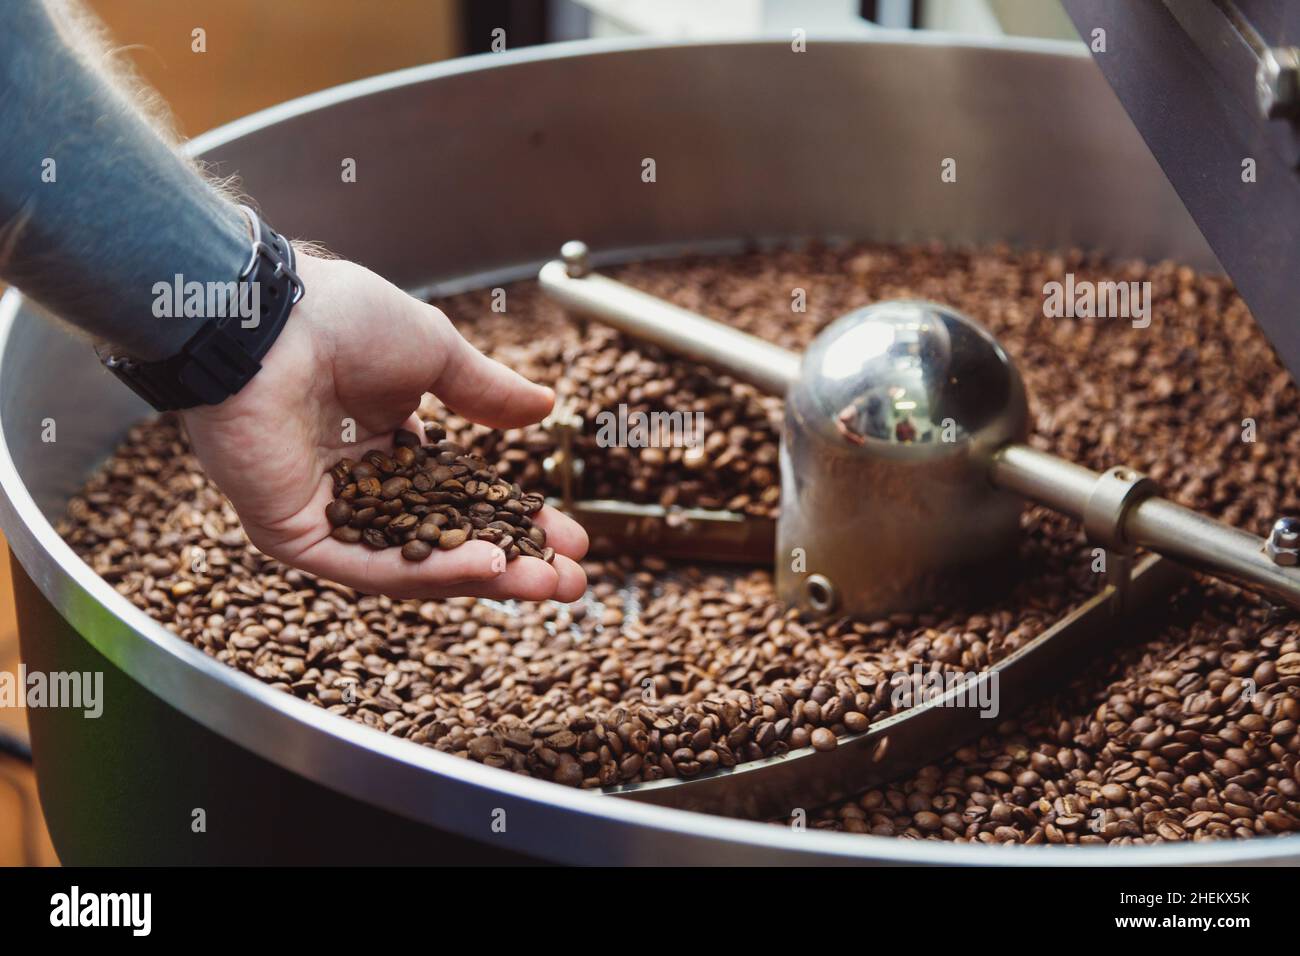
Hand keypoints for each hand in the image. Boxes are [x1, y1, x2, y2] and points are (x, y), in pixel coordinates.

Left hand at [182, 254, 587, 600]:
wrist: (267, 319)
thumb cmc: (339, 319)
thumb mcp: (436, 353)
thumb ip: (486, 393)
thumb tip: (546, 410)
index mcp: (388, 444)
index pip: (463, 499)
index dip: (518, 520)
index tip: (570, 536)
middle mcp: (360, 486)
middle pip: (447, 542)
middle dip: (513, 562)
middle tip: (570, 582)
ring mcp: (327, 515)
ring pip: (415, 564)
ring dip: (484, 575)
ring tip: (543, 582)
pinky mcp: (294, 535)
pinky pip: (370, 565)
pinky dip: (431, 571)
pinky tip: (486, 567)